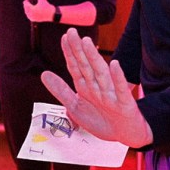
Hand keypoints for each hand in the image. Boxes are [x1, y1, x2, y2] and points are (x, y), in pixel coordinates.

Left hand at [23, 0, 55, 22]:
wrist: (52, 15)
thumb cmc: (47, 8)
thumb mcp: (43, 0)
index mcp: (31, 10)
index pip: (26, 5)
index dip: (26, 0)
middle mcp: (31, 15)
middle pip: (26, 9)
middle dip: (26, 5)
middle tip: (27, 1)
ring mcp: (33, 18)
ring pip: (28, 13)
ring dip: (28, 9)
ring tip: (29, 6)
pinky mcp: (36, 20)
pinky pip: (31, 16)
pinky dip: (30, 13)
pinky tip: (32, 11)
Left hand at [41, 29, 152, 147]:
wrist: (125, 136)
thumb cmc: (102, 121)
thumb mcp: (75, 107)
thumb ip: (61, 91)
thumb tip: (44, 74)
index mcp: (85, 87)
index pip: (76, 67)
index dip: (69, 53)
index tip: (64, 37)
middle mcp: (98, 87)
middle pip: (87, 66)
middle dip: (79, 50)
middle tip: (72, 32)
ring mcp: (111, 94)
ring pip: (101, 74)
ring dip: (94, 59)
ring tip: (87, 43)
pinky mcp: (124, 104)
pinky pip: (121, 90)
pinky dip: (117, 78)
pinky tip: (114, 65)